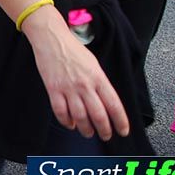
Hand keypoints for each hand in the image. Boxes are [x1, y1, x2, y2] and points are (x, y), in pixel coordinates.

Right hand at [23, 11, 129, 140]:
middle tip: (106, 135)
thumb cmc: (73, 50)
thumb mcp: (93, 64)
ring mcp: (68, 88)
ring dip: (86, 129)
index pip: (114, 104)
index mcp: (98, 78)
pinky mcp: (53, 89)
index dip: (120, 121)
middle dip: (104, 130)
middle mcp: (85, 85)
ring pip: (80, 117)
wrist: (51, 39)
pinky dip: (66, 122)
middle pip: (98, 115)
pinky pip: (61, 112)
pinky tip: (70, 124)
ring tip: (88, 132)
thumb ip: (100, 83)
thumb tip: (105, 101)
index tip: (123, 131)